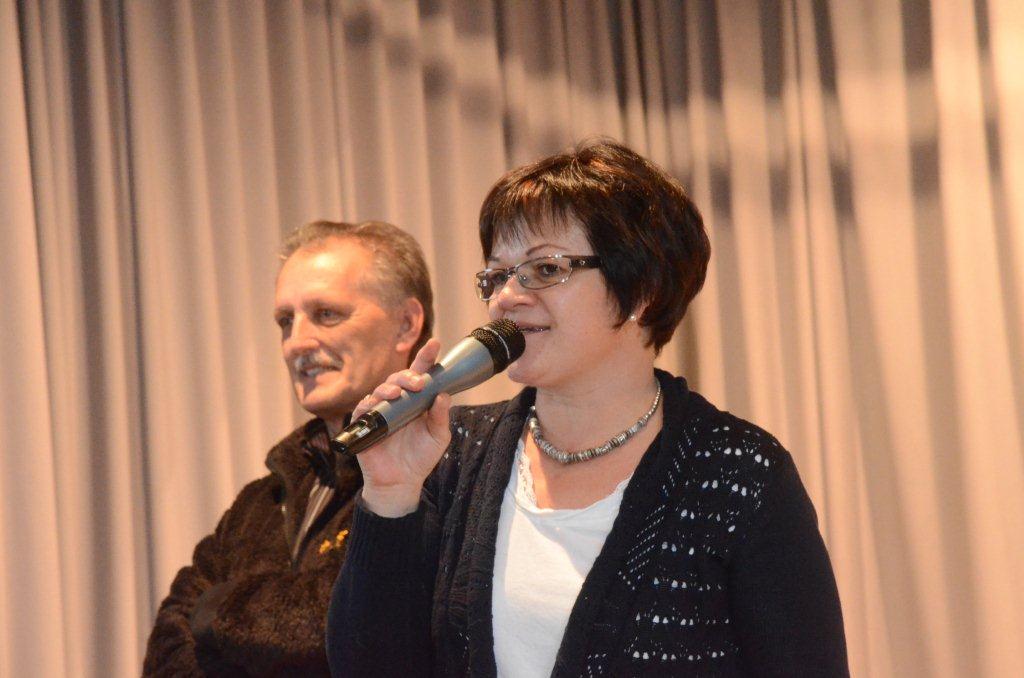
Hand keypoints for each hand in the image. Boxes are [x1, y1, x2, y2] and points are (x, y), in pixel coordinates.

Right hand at [352, 339, 451, 516]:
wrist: (401, 482)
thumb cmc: (420, 457)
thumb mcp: (438, 437)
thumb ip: (441, 417)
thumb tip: (444, 395)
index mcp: (417, 402)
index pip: (421, 375)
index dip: (426, 358)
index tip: (435, 344)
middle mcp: (398, 402)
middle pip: (399, 378)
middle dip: (408, 375)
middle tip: (419, 381)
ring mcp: (380, 411)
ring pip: (380, 389)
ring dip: (389, 388)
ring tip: (398, 393)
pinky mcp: (365, 423)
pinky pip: (363, 407)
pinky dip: (369, 403)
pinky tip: (377, 403)